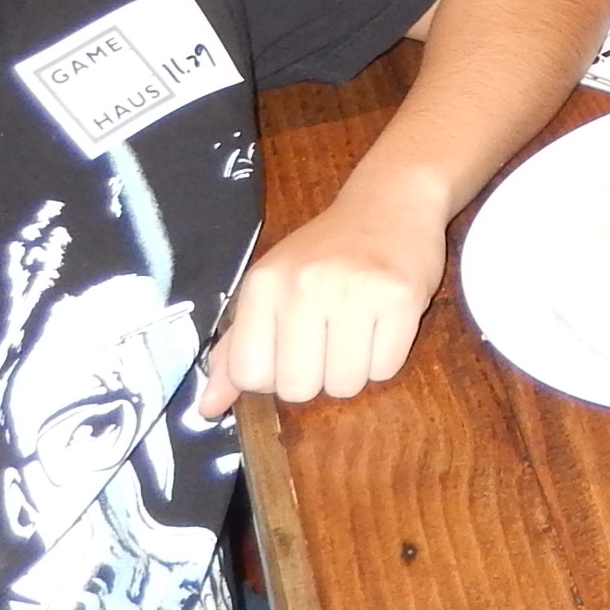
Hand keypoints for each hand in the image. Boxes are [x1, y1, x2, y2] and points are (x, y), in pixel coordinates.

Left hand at [196, 176, 448, 417]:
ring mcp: (355, 290)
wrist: (390, 202)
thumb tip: (207, 408)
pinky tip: (383, 325)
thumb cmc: (325, 252)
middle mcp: (304, 284)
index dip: (272, 376)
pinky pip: (386, 370)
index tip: (290, 349)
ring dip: (353, 371)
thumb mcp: (270, 289)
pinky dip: (384, 359)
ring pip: (345, 386)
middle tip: (328, 341)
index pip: (250, 375)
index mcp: (264, 283)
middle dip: (316, 378)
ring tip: (358, 332)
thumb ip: (236, 349)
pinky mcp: (401, 297)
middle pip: (298, 389)